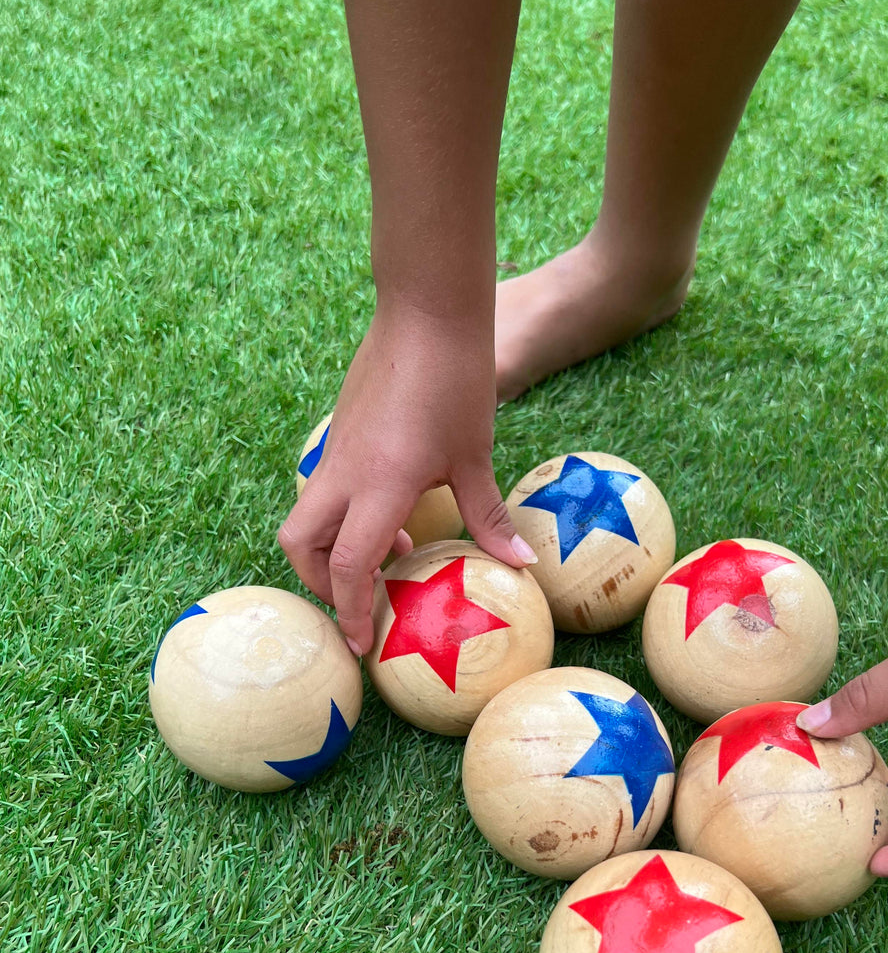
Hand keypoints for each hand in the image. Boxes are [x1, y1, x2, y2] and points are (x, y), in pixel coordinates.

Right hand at [278, 308, 534, 653]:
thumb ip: (488, 517)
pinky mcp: (340, 434)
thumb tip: (521, 567)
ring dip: (335, 549)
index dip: (352, 610)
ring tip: (391, 562)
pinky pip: (327, 490)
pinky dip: (346, 518)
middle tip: (362, 603)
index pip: (350, 565)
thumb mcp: (476, 456)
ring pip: (310, 516)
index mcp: (378, 483)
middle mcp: (343, 471)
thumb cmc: (458, 379)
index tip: (362, 644)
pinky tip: (394, 517)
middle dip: (322, 583)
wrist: (426, 309)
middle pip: (302, 545)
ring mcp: (335, 450)